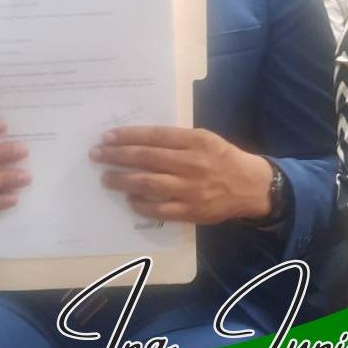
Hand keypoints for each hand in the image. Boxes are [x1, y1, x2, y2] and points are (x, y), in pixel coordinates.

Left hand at [90, 126, 272, 224]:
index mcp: (195, 141)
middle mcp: (191, 164)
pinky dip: (140, 203)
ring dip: (122, 180)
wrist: (250, 186)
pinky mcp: (191, 211)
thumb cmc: (223, 158)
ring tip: (106, 177)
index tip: (107, 136)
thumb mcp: (205, 138)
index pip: (154, 136)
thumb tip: (139, 140)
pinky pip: (158, 209)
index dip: (127, 136)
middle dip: (117, 156)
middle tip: (97, 155)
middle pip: (146, 158)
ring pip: (148, 184)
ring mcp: (190, 190)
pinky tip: (129, 197)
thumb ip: (176, 139)